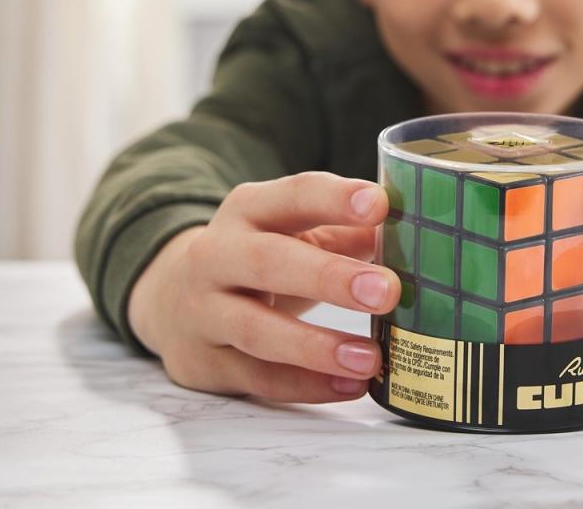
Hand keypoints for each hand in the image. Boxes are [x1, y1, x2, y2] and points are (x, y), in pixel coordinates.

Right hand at [128, 172, 399, 402]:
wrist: (172, 300)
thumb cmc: (260, 260)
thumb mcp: (295, 233)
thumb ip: (347, 233)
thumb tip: (410, 238)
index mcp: (250, 210)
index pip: (292, 197)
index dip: (335, 199)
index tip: (380, 205)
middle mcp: (217, 254)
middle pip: (269, 261)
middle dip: (329, 276)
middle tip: (387, 291)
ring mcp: (204, 311)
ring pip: (257, 329)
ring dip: (316, 347)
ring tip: (371, 357)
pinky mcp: (205, 361)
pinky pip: (258, 377)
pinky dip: (305, 385)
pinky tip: (349, 386)